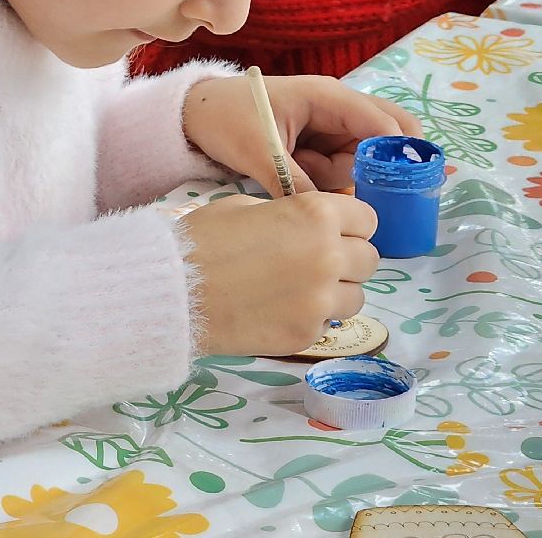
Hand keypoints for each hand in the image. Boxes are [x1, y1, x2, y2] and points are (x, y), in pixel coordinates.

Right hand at [181, 192, 379, 354]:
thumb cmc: (203, 239)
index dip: (350, 224)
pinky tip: (280, 310)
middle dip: (348, 259)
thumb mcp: (249, 207)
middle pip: (369, 259)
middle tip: (316, 263)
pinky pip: (328, 323)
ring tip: (300, 290)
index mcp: (317, 215)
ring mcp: (320, 300)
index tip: (333, 232)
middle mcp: (329, 256)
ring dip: (336, 292)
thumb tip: (308, 228)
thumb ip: (291, 216)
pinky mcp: (307, 334)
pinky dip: (311, 317)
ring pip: (357, 296)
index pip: (367, 218)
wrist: (172, 291)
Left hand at [182, 75, 421, 195]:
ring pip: (360, 162)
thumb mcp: (259, 151)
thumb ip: (295, 182)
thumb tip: (325, 217)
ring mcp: (330, 129)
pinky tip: (294, 176)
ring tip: (293, 169)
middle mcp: (337, 110)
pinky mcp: (318, 147)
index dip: (397, 155)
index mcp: (328, 97)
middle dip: (375, 167)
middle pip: (384, 138)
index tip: (398, 190)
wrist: (195, 116)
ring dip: (336, 176)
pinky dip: (324, 180)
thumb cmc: (227, 118)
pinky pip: (338, 170)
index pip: (382, 123)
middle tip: (354, 188)